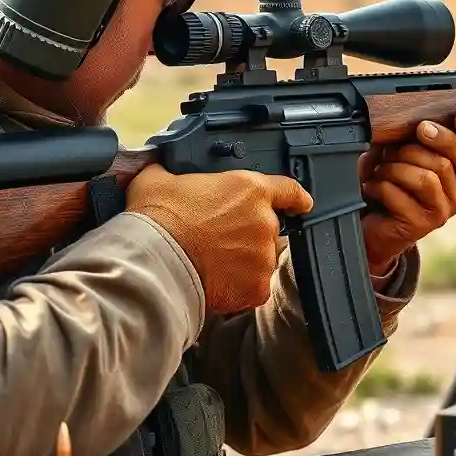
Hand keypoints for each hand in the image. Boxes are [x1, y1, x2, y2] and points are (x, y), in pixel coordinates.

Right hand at [126, 165, 312, 313]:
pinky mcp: (257, 287)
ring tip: (213, 262)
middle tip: (219, 239)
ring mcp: (263, 257)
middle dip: (249, 235)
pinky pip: (254, 288)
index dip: (295, 198)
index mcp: (249, 190)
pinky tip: (217, 281)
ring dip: (245, 262)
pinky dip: (239, 288)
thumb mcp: (158, 179)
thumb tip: (159, 167)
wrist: (155, 262)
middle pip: (269, 230)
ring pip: (261, 260)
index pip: (288, 190)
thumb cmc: (157, 220)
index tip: (301, 203)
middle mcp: (264, 222)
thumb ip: (170, 171)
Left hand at [358, 111, 455, 273]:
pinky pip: (403, 195)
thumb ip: (420, 136)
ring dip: (398, 165)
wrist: (368, 223)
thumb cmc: (388, 180)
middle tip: (418, 130)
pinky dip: (381, 185)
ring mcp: (442, 211)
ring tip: (381, 167)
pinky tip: (372, 186)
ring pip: (428, 177)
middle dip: (434, 138)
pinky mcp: (421, 225)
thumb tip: (423, 122)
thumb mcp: (405, 151)